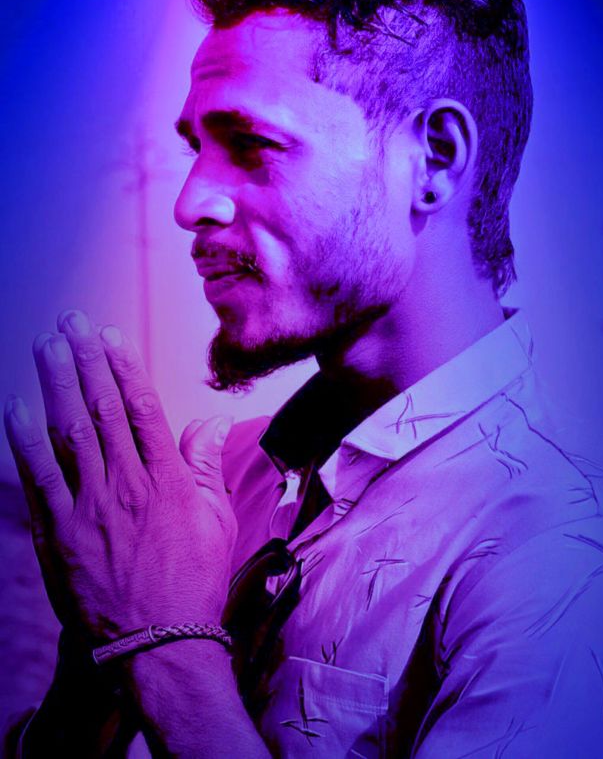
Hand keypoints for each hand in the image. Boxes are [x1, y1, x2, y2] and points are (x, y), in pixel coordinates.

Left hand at [4, 309, 237, 642]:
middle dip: (85, 360)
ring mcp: (90, 507)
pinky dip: (26, 439)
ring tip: (47, 346)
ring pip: (70, 432)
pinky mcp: (59, 532)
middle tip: (71, 323)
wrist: (159, 643)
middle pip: (101, 408)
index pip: (142, 407)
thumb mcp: (217, 519)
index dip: (124, 366)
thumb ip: (206, 464)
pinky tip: (19, 407)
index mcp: (168, 478)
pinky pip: (40, 477)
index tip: (110, 335)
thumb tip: (211, 420)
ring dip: (56, 384)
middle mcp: (127, 483)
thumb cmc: (194, 580)